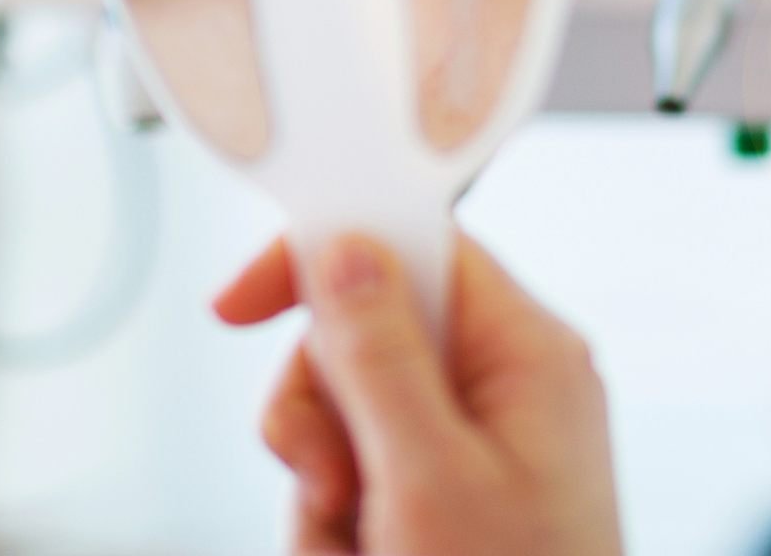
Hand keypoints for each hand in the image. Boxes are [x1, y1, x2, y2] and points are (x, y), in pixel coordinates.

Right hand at [213, 231, 623, 555]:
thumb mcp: (430, 483)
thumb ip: (379, 356)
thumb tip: (342, 250)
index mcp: (526, 354)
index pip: (413, 244)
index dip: (326, 253)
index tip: (245, 301)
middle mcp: (503, 387)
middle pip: (360, 332)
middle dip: (320, 411)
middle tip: (333, 482)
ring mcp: (474, 446)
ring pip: (341, 412)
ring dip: (323, 485)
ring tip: (359, 547)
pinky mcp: (442, 499)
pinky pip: (350, 474)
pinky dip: (336, 525)